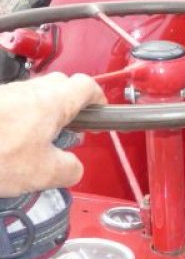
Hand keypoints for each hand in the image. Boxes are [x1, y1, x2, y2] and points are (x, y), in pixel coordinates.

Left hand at [0, 73, 105, 195]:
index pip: (87, 86)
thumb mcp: (43, 173)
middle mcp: (30, 90)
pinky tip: (8, 144)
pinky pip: (10, 106)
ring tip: (35, 143)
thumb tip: (73, 168)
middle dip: (69, 104)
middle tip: (70, 128)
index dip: (98, 98)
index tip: (100, 110)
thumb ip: (69, 169)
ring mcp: (6, 93)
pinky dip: (16, 120)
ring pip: (33, 96)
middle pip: (60, 86)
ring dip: (40, 114)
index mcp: (54, 101)